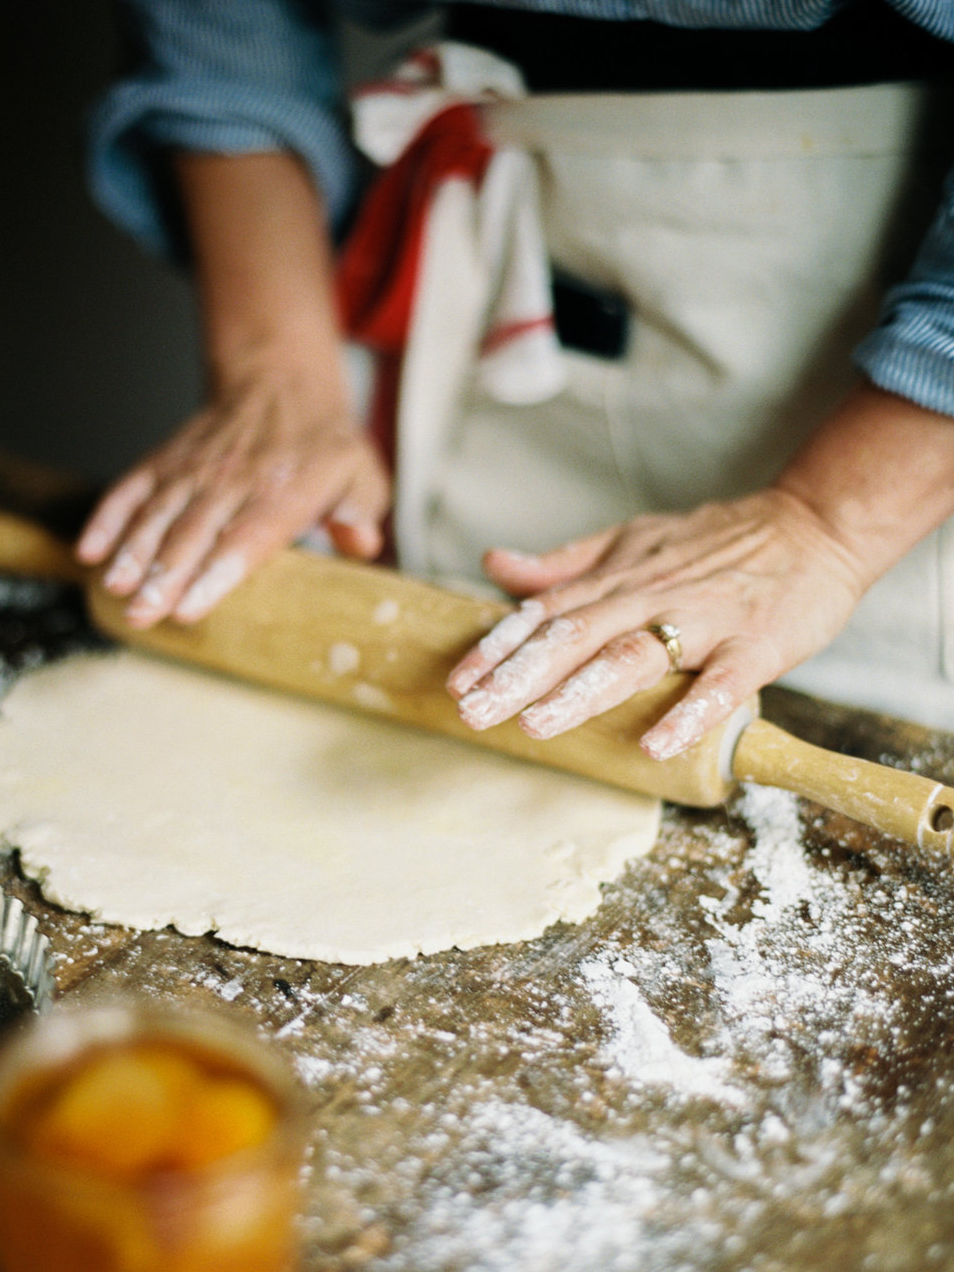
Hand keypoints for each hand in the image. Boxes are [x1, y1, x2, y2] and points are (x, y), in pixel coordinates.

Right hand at [76, 368, 389, 625]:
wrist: (279, 381)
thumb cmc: (322, 447)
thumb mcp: (362, 475)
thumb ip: (361, 513)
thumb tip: (360, 541)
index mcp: (283, 490)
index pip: (247, 538)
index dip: (217, 573)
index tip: (191, 606)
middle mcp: (233, 479)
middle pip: (194, 533)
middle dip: (165, 576)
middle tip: (144, 614)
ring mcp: (193, 469)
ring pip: (158, 514)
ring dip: (133, 552)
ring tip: (116, 589)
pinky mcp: (165, 461)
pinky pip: (131, 488)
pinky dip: (108, 517)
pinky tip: (90, 550)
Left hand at [445, 488, 867, 759]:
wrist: (815, 526)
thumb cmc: (717, 543)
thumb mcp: (632, 541)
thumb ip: (564, 565)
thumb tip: (495, 565)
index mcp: (617, 580)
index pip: (545, 614)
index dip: (498, 648)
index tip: (456, 682)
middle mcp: (649, 596)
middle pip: (574, 636)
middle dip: (518, 676)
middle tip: (472, 712)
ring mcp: (704, 621)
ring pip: (633, 655)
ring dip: (582, 691)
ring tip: (536, 725)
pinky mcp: (755, 646)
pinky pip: (719, 684)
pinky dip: (688, 712)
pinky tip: (656, 745)